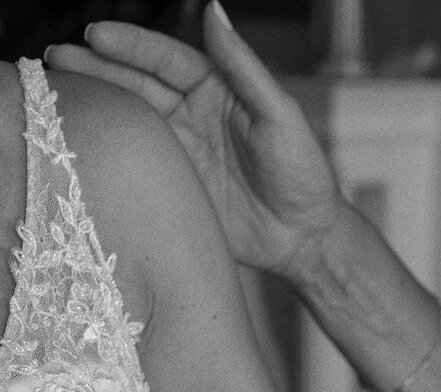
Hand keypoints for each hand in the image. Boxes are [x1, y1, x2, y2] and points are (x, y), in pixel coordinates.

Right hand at [47, 6, 342, 275]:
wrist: (305, 239)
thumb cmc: (304, 173)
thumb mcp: (280, 115)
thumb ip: (244, 67)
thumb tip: (213, 9)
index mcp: (214, 87)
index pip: (164, 58)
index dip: (130, 46)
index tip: (96, 35)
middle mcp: (191, 112)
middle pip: (136, 82)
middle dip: (96, 67)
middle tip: (57, 57)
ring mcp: (180, 148)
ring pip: (130, 117)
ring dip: (95, 101)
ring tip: (54, 88)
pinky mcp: (175, 185)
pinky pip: (137, 161)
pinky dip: (110, 148)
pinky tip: (81, 138)